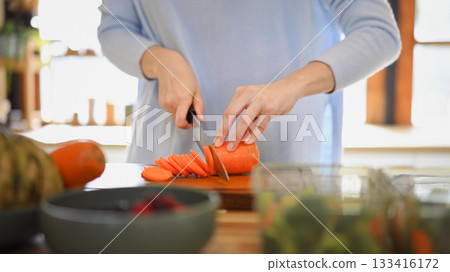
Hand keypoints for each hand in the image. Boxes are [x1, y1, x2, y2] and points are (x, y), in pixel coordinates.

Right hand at [140, 46, 203, 127]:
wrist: (168, 66)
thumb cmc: (185, 76)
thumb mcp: (197, 90)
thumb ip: (199, 106)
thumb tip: (201, 119)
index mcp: (182, 99)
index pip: (180, 122)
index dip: (187, 126)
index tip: (192, 123)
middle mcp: (172, 103)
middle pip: (177, 121)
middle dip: (185, 120)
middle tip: (190, 112)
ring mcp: (165, 103)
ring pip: (174, 116)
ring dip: (180, 113)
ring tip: (184, 101)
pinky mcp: (161, 102)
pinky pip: (170, 110)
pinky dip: (175, 108)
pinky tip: (177, 97)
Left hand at [213, 61, 334, 150]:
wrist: (290, 88)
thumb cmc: (270, 97)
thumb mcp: (254, 101)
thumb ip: (245, 116)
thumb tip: (236, 136)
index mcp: (241, 92)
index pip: (227, 112)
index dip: (221, 127)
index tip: (217, 140)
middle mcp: (248, 94)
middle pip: (231, 114)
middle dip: (225, 131)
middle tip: (221, 144)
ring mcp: (260, 101)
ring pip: (245, 120)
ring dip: (238, 136)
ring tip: (233, 146)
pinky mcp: (270, 108)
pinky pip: (260, 124)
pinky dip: (253, 134)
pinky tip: (248, 141)